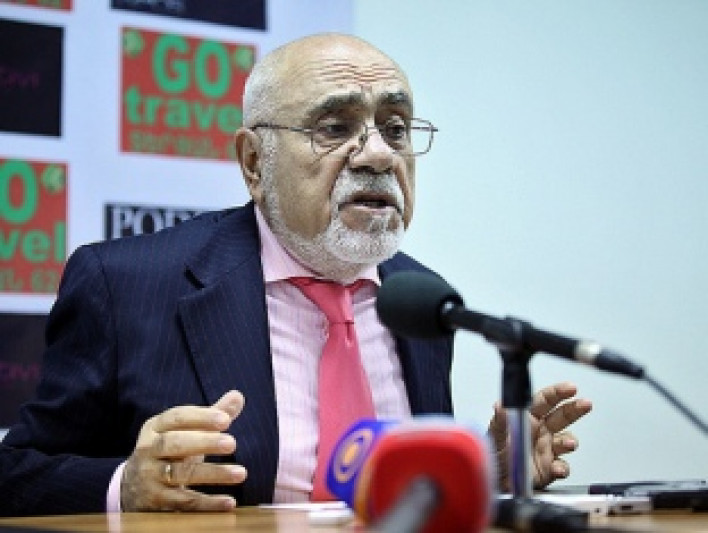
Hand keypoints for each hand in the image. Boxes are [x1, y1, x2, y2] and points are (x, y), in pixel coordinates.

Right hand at [121, 390, 247, 510]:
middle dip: (204, 442)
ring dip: (212, 473)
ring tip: (241, 473)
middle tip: (232, 443)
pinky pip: (183, 502)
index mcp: (156, 427)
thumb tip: (238, 395)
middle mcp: (148, 450)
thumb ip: (210, 416)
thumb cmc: (169, 451)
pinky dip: (207, 503)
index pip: (177, 417)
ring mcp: (149, 477)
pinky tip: (230, 502)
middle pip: (174, 444)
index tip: (226, 419)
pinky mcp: (155, 501)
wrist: (131, 486)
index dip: (201, 417)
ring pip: (180, 474)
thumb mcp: (183, 431)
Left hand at [487, 382, 591, 491]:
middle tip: (585, 404)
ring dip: (570, 441)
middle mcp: (541, 431)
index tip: (571, 388)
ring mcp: (547, 449)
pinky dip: (562, 468)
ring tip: (569, 444)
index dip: (558, 393)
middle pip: (562, 416)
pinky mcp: (549, 469)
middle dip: (575, 408)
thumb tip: (501, 405)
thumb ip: (500, 420)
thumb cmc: (493, 453)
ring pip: (566, 441)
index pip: (545, 400)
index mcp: (528, 417)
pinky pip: (561, 467)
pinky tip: (558, 468)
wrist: (493, 479)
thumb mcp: (494, 434)